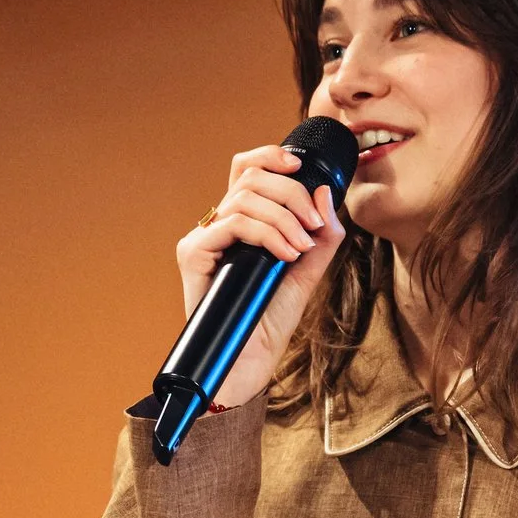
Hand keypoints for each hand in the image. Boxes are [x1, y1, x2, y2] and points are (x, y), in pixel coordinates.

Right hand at [175, 145, 347, 409]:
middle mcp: (218, 224)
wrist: (250, 362)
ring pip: (245, 197)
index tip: (300, 168)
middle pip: (251, 176)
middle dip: (291, 193)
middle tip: (312, 226)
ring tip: (300, 248)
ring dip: (284, 218)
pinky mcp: (193, 254)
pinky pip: (232, 223)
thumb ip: (322, 234)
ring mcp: (203, 237)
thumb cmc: (271, 320)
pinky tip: (284, 255)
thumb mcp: (308, 270)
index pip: (247, 169)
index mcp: (241, 222)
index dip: (271, 156)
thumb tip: (324, 192)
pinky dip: (266, 234)